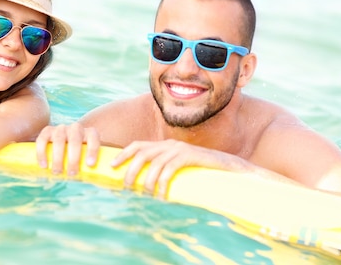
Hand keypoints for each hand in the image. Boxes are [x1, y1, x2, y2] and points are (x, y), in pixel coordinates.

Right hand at [35, 123, 99, 175]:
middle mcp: (76, 128)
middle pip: (75, 140)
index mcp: (89, 133)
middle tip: (72, 174)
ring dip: (58, 157)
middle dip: (73, 158)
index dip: (92, 151)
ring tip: (57, 172)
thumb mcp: (89, 158)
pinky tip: (43, 165)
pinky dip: (42, 152)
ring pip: (59, 139)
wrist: (66, 143)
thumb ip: (94, 166)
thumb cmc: (81, 156)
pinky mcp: (47, 131)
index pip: (93, 139)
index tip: (90, 165)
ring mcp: (61, 128)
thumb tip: (104, 183)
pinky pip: (42, 139)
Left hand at [112, 139, 239, 198]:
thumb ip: (163, 171)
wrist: (229, 167)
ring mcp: (180, 149)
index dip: (123, 154)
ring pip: (155, 163)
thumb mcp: (178, 169)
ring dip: (148, 180)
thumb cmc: (201, 172)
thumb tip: (145, 186)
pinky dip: (164, 183)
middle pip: (142, 153)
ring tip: (146, 195)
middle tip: (127, 186)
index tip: (111, 166)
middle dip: (131, 169)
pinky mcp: (190, 156)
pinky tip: (162, 196)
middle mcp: (170, 145)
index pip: (138, 145)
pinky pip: (171, 169)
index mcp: (164, 146)